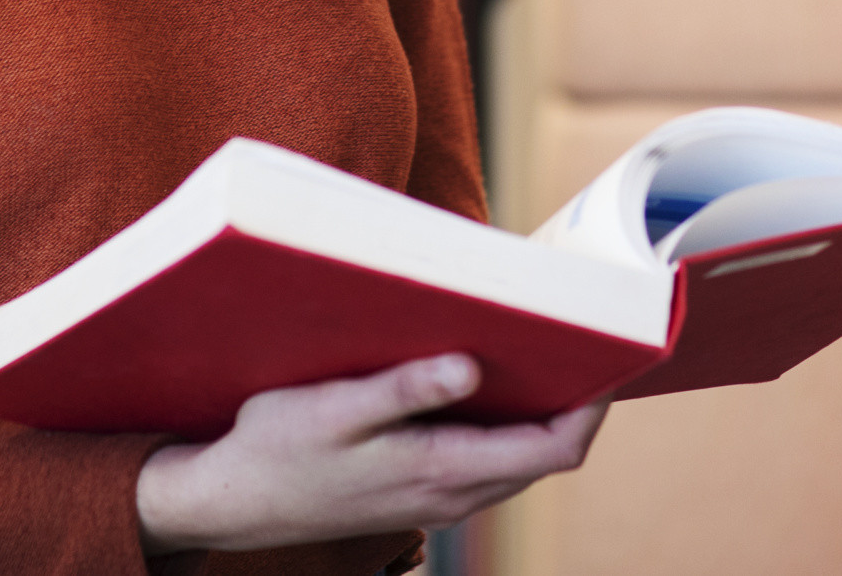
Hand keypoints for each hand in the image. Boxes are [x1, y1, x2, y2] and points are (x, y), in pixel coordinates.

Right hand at [133, 355, 606, 554]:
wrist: (232, 503)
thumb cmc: (277, 449)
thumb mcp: (334, 409)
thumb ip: (405, 390)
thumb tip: (470, 367)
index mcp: (441, 470)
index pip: (554, 450)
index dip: (592, 407)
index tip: (609, 354)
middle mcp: (451, 494)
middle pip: (546, 457)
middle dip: (574, 404)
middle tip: (582, 339)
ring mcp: (435, 500)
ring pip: (517, 462)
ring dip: (538, 416)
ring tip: (539, 351)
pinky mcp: (415, 493)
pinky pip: (485, 463)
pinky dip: (502, 428)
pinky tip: (480, 385)